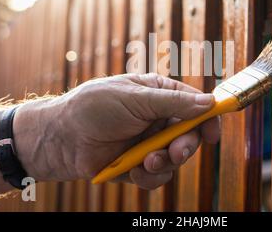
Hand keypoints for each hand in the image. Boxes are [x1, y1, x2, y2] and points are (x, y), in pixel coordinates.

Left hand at [13, 73, 219, 189]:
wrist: (60, 138)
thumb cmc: (93, 107)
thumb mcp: (134, 98)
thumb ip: (173, 102)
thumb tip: (209, 103)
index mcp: (158, 95)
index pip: (194, 105)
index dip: (207, 118)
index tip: (212, 134)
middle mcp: (156, 119)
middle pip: (189, 135)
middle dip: (184, 146)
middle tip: (176, 152)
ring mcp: (147, 143)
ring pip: (175, 159)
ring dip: (164, 163)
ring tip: (145, 161)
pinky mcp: (137, 165)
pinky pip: (157, 176)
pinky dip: (149, 176)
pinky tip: (133, 170)